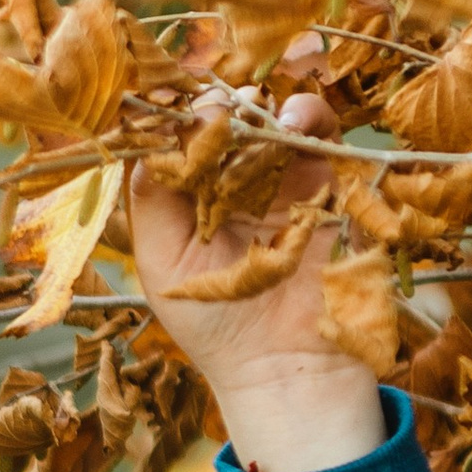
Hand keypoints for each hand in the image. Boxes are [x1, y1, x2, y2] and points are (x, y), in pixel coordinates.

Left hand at [130, 85, 385, 471]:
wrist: (286, 367)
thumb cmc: (214, 326)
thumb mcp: (162, 262)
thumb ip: (150, 200)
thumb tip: (147, 138)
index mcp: (190, 199)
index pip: (179, 139)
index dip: (174, 117)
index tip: (170, 108)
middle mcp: (233, 183)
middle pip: (225, 121)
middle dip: (217, 105)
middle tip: (216, 107)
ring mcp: (280, 182)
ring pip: (270, 119)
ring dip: (261, 104)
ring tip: (253, 108)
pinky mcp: (324, 188)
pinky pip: (318, 138)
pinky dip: (307, 117)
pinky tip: (294, 118)